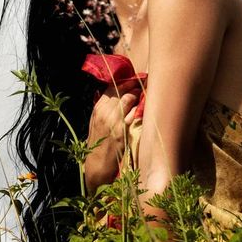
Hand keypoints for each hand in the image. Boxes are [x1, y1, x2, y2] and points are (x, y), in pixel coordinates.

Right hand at [84, 79, 139, 193]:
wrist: (97, 164)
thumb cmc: (98, 142)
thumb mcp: (96, 122)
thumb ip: (104, 107)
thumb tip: (114, 92)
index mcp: (98, 108)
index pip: (112, 86)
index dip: (125, 81)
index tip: (135, 77)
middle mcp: (105, 112)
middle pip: (122, 90)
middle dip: (134, 84)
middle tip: (144, 82)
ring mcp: (114, 121)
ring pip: (129, 99)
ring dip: (139, 95)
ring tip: (145, 93)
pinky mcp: (123, 131)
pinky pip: (134, 113)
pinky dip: (140, 109)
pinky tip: (144, 108)